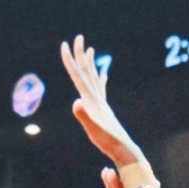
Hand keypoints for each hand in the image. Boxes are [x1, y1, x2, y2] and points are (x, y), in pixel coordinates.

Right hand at [59, 36, 143, 166]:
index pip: (78, 76)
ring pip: (94, 77)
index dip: (70, 60)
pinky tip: (104, 75)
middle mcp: (98, 98)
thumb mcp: (93, 129)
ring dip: (91, 63)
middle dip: (81, 54)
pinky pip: (101, 90)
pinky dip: (101, 80)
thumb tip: (77, 102)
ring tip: (92, 50)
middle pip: (87, 71)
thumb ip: (84, 116)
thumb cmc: (108, 142)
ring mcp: (102, 103)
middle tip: (79, 37)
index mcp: (92, 100)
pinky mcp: (105, 110)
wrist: (124, 149)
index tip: (64, 44)